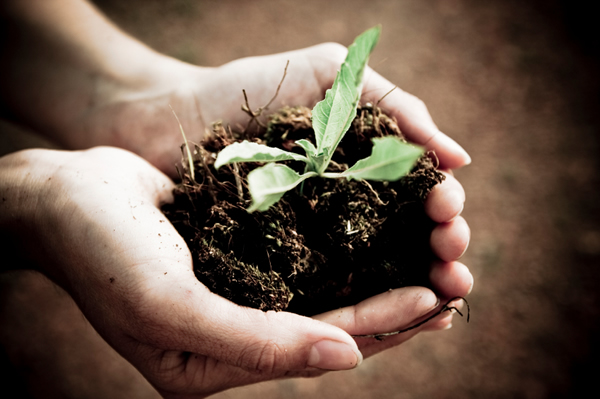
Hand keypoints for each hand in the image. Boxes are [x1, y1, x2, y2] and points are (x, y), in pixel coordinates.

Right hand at [0, 146, 470, 397]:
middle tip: (452, 285)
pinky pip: (303, 252)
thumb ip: (255, 341)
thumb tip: (344, 357)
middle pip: (330, 324)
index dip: (376, 326)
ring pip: (325, 289)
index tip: (430, 299)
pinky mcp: (240, 254)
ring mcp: (239, 292)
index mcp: (215, 365)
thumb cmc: (104, 254)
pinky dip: (343, 242)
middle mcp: (235, 333)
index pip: (314, 350)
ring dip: (376, 275)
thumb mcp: (171, 307)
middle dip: (391, 308)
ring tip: (433, 264)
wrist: (65, 197)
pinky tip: (378, 227)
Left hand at [80, 42, 471, 301]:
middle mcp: (345, 206)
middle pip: (407, 238)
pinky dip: (362, 304)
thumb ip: (394, 106)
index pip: (419, 193)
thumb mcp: (328, 76)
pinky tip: (391, 315)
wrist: (168, 115)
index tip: (449, 215)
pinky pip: (327, 289)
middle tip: (454, 266)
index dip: (443, 208)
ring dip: (415, 286)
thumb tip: (460, 159)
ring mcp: (314, 239)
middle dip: (439, 251)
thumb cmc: (247, 88)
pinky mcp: (281, 265)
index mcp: (364, 163)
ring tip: (443, 297)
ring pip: (376, 270)